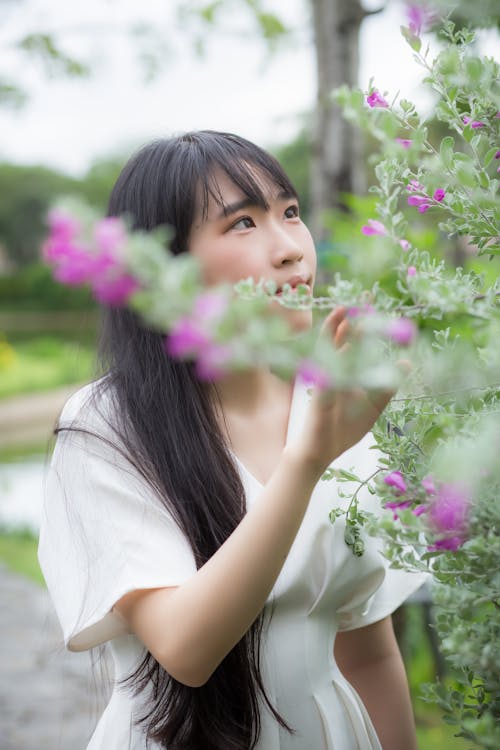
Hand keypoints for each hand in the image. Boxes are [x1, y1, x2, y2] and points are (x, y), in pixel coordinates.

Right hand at [290, 307, 394, 477]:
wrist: (318, 453)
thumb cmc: (342, 430)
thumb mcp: (372, 407)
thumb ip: (386, 386)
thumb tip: (406, 364)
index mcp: (342, 373)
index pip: (351, 342)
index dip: (361, 324)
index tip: (370, 304)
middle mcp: (330, 373)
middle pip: (338, 340)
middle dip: (349, 319)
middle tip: (361, 298)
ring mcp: (321, 382)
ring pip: (328, 351)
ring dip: (336, 333)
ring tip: (346, 313)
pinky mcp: (316, 396)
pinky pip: (326, 376)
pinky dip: (334, 364)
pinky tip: (345, 350)